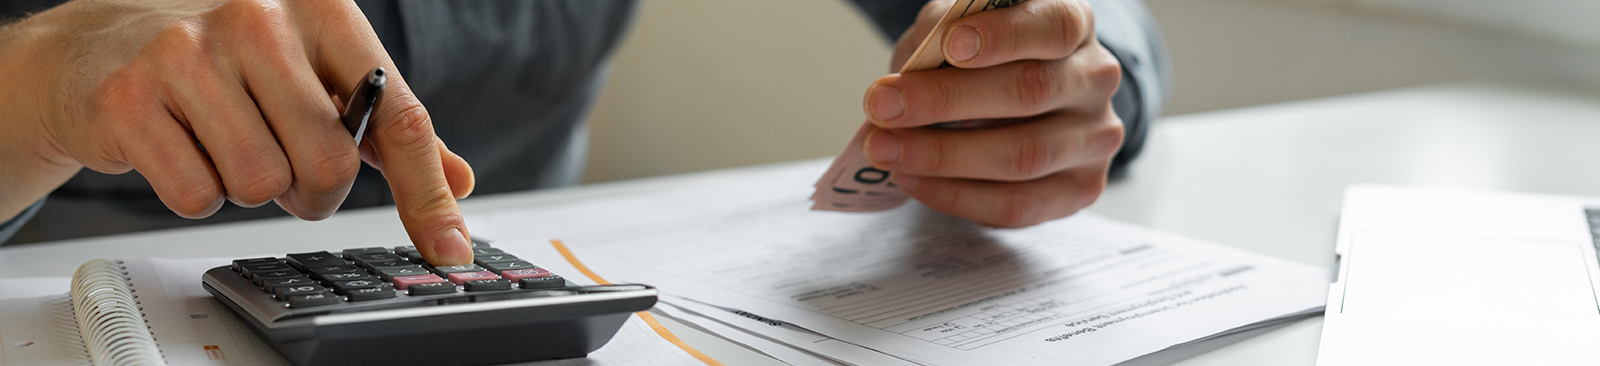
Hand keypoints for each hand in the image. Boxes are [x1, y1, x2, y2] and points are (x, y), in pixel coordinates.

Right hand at [0, 0, 475, 263]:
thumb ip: (386, 126)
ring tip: (225, 143)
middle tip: (282, 163)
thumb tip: (458, 181)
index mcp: (322, 9)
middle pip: (329, 164)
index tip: (447, 245)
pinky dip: (196, 191)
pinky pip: (197, 194)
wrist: (98, 48)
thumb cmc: (225, 62)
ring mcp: (190, 52)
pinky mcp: (131, 96)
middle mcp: (259, 17)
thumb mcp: (316, 73)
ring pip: (262, 184)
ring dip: (249, 188)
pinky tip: (181, 146)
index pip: (396, 116)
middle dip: (311, 189)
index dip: (426, 192)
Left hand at [861, 0, 1123, 227]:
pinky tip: (913, 179)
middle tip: (882, 105)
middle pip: (1031, 90)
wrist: (1016, 103)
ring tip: (885, 148)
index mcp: (1073, 23)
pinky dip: (956, 195)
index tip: (951, 45)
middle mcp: (1095, 79)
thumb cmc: (982, 60)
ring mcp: (1094, 138)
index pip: (1055, 26)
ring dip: (942, 156)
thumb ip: (939, 38)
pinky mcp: (1080, 189)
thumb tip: (904, 81)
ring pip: (1024, 155)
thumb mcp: (958, 30)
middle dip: (946, 100)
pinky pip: (1017, 204)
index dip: (1004, 36)